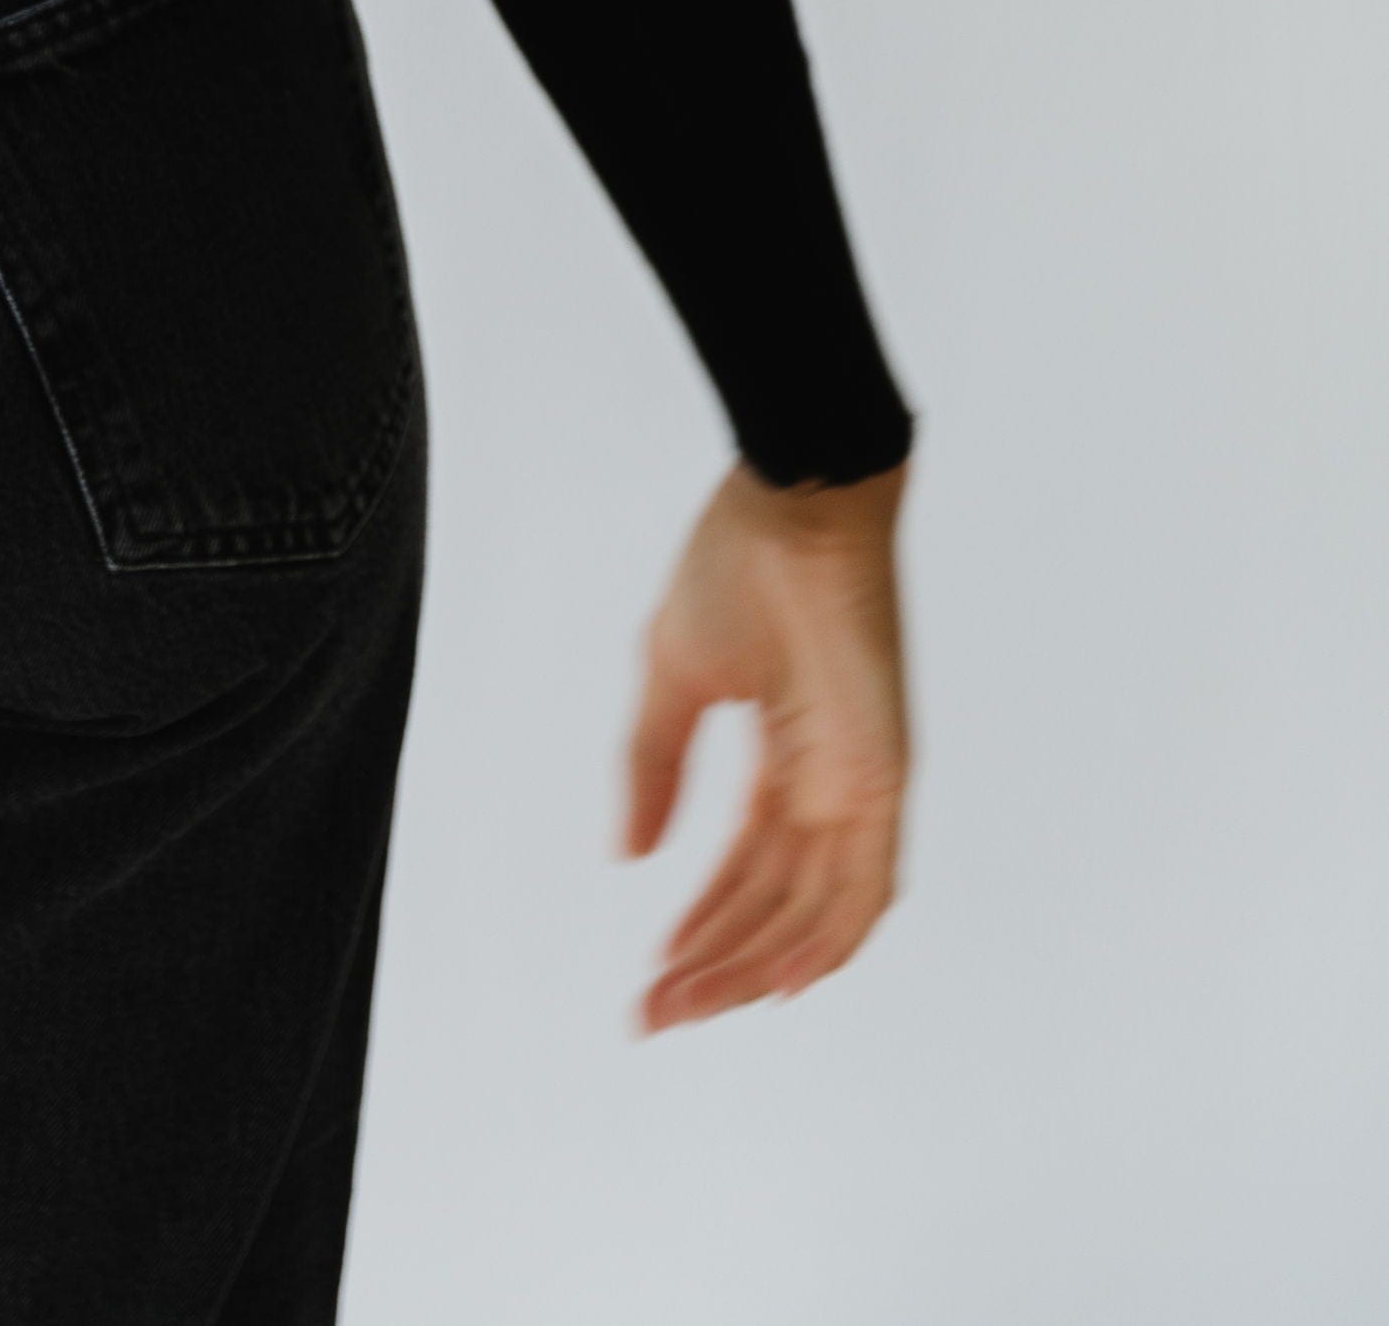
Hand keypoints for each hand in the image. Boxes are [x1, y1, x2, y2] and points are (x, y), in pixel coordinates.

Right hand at [622, 455, 908, 1029]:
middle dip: (714, 962)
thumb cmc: (738, 562)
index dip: (698, 927)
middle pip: (773, 904)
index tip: (649, 979)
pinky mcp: (881, 773)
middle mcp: (827, 783)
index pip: (745, 868)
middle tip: (656, 1011)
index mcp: (785, 755)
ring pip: (813, 910)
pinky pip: (866, 883)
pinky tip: (783, 980)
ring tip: (688, 999)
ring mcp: (857, 782)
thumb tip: (629, 858)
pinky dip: (831, 939)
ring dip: (753, 962)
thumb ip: (653, 765)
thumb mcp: (673, 675)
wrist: (794, 499)